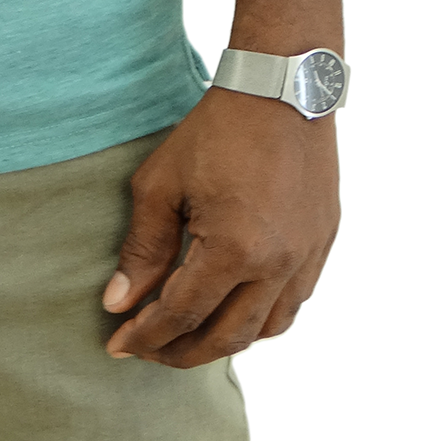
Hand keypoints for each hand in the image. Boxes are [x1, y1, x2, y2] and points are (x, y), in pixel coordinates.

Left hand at [101, 86, 339, 367]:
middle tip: (147, 349)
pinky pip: (293, 304)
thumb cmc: (215, 129)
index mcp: (235, 250)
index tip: (118, 343)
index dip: (147, 334)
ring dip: (224, 341)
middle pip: (227, 337)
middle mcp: (278, 266)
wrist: (280, 88)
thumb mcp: (162, 183)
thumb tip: (119, 302)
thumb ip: (143, 249)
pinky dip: (261, 319)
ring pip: (266, 330)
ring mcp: (307, 258)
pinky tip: (234, 308)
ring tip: (186, 335)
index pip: (183, 314)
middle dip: (181, 351)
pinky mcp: (322, 244)